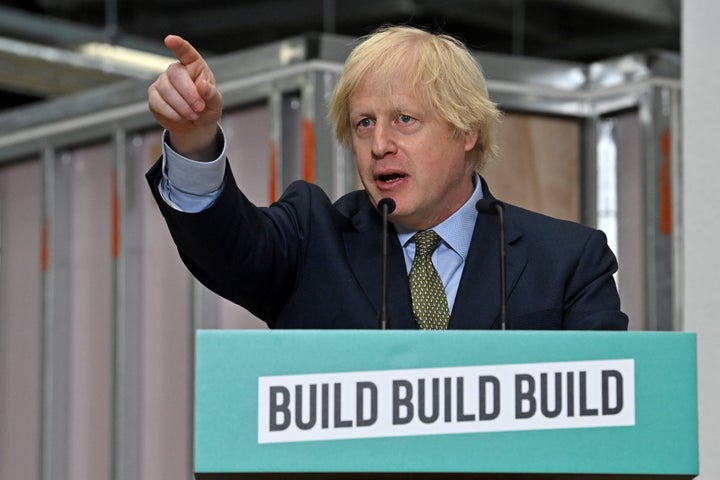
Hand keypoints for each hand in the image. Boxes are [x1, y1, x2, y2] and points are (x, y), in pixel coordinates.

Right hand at [148, 35, 222, 159]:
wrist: (196, 125)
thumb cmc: (207, 108)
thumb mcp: (215, 103)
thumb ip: (212, 94)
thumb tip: (203, 86)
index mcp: (194, 66)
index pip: (186, 52)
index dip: (178, 45)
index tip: (170, 39)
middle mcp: (176, 70)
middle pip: (176, 75)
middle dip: (189, 94)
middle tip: (200, 108)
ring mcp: (163, 82)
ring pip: (167, 90)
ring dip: (182, 107)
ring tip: (193, 115)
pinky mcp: (154, 96)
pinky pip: (158, 102)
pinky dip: (172, 113)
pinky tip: (181, 118)